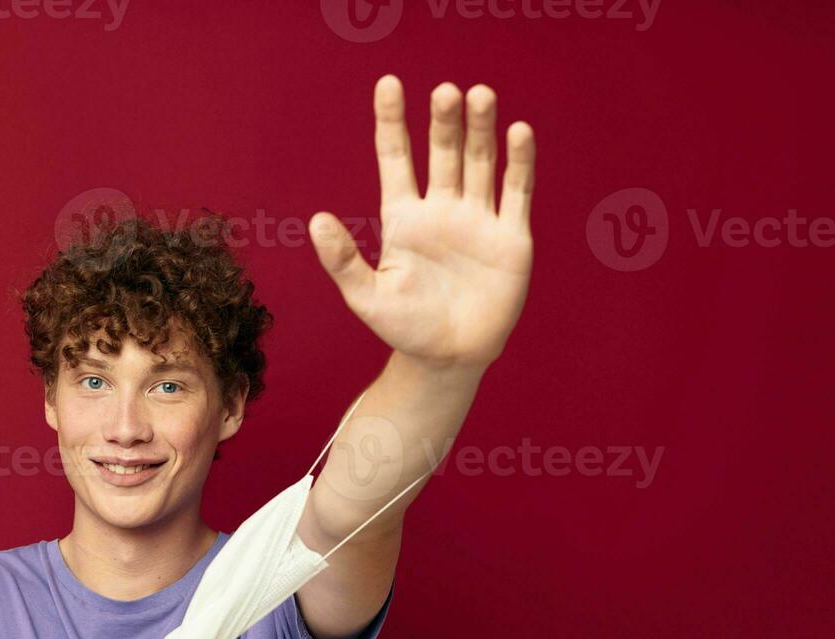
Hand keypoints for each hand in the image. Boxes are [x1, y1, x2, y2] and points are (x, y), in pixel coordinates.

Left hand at [310, 76, 535, 367]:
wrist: (449, 359)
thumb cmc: (405, 328)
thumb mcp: (366, 296)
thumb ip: (342, 259)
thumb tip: (316, 220)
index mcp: (403, 219)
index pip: (396, 158)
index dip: (391, 122)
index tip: (388, 83)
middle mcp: (441, 210)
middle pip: (442, 153)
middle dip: (443, 122)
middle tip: (445, 91)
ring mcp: (478, 220)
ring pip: (480, 163)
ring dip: (480, 130)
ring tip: (478, 95)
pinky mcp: (510, 237)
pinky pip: (516, 192)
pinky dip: (518, 162)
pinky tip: (517, 132)